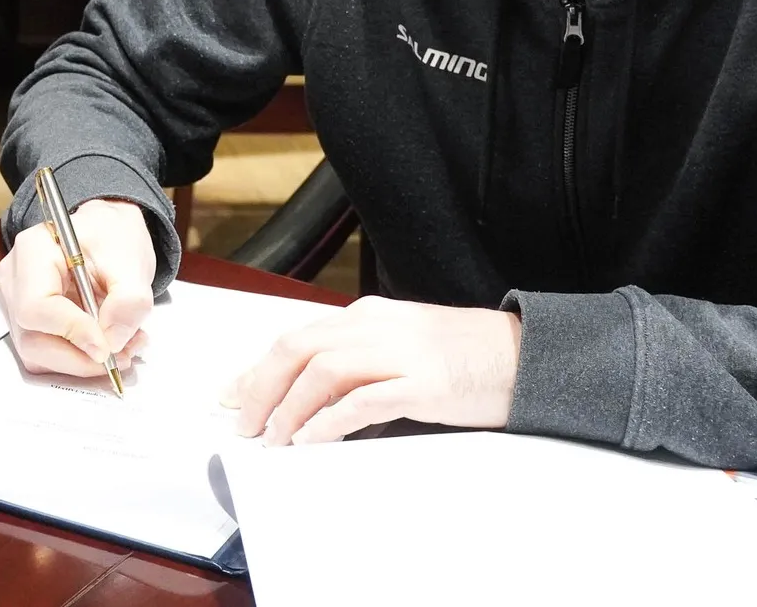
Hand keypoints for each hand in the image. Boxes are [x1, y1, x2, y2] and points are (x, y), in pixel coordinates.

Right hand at [0, 197, 156, 377]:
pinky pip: (45, 356)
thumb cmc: (112, 237)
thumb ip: (129, 301)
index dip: (72, 332)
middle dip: (80, 358)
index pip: (36, 306)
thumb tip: (112, 341)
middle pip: (32, 340)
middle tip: (122, 355)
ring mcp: (15, 303)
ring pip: (37, 355)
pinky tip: (105, 343)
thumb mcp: (132, 261)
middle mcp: (14, 279)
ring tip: (121, 346)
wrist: (107, 235)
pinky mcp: (25, 323)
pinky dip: (77, 360)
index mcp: (33, 251)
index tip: (107, 346)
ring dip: (82, 362)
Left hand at [226, 296, 520, 444]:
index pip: (296, 337)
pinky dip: (328, 421)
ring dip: (289, 408)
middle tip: (244, 424)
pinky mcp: (422, 385)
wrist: (525, 355)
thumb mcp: (401, 346)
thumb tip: (309, 395)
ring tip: (274, 439)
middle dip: (260, 388)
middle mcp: (375, 327)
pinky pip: (362, 400)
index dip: (256, 369)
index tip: (231, 396)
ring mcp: (399, 353)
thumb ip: (358, 361)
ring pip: (321, 371)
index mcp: (366, 317)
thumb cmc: (464, 356)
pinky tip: (312, 439)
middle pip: (297, 349)